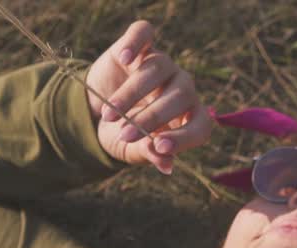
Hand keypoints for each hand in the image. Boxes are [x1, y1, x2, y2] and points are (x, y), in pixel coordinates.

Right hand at [86, 20, 212, 173]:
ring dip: (132, 93)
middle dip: (152, 118)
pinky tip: (124, 58)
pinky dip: (134, 43)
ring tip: (109, 114)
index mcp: (188, 117)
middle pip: (181, 95)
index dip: (183, 136)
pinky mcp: (139, 45)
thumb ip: (150, 154)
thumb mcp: (133, 150)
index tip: (158, 146)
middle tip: (125, 134)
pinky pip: (144, 33)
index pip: (200, 125)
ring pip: (158, 68)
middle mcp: (181, 87)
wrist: (96, 114)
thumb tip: (167, 164)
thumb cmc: (123, 134)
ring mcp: (162, 64)